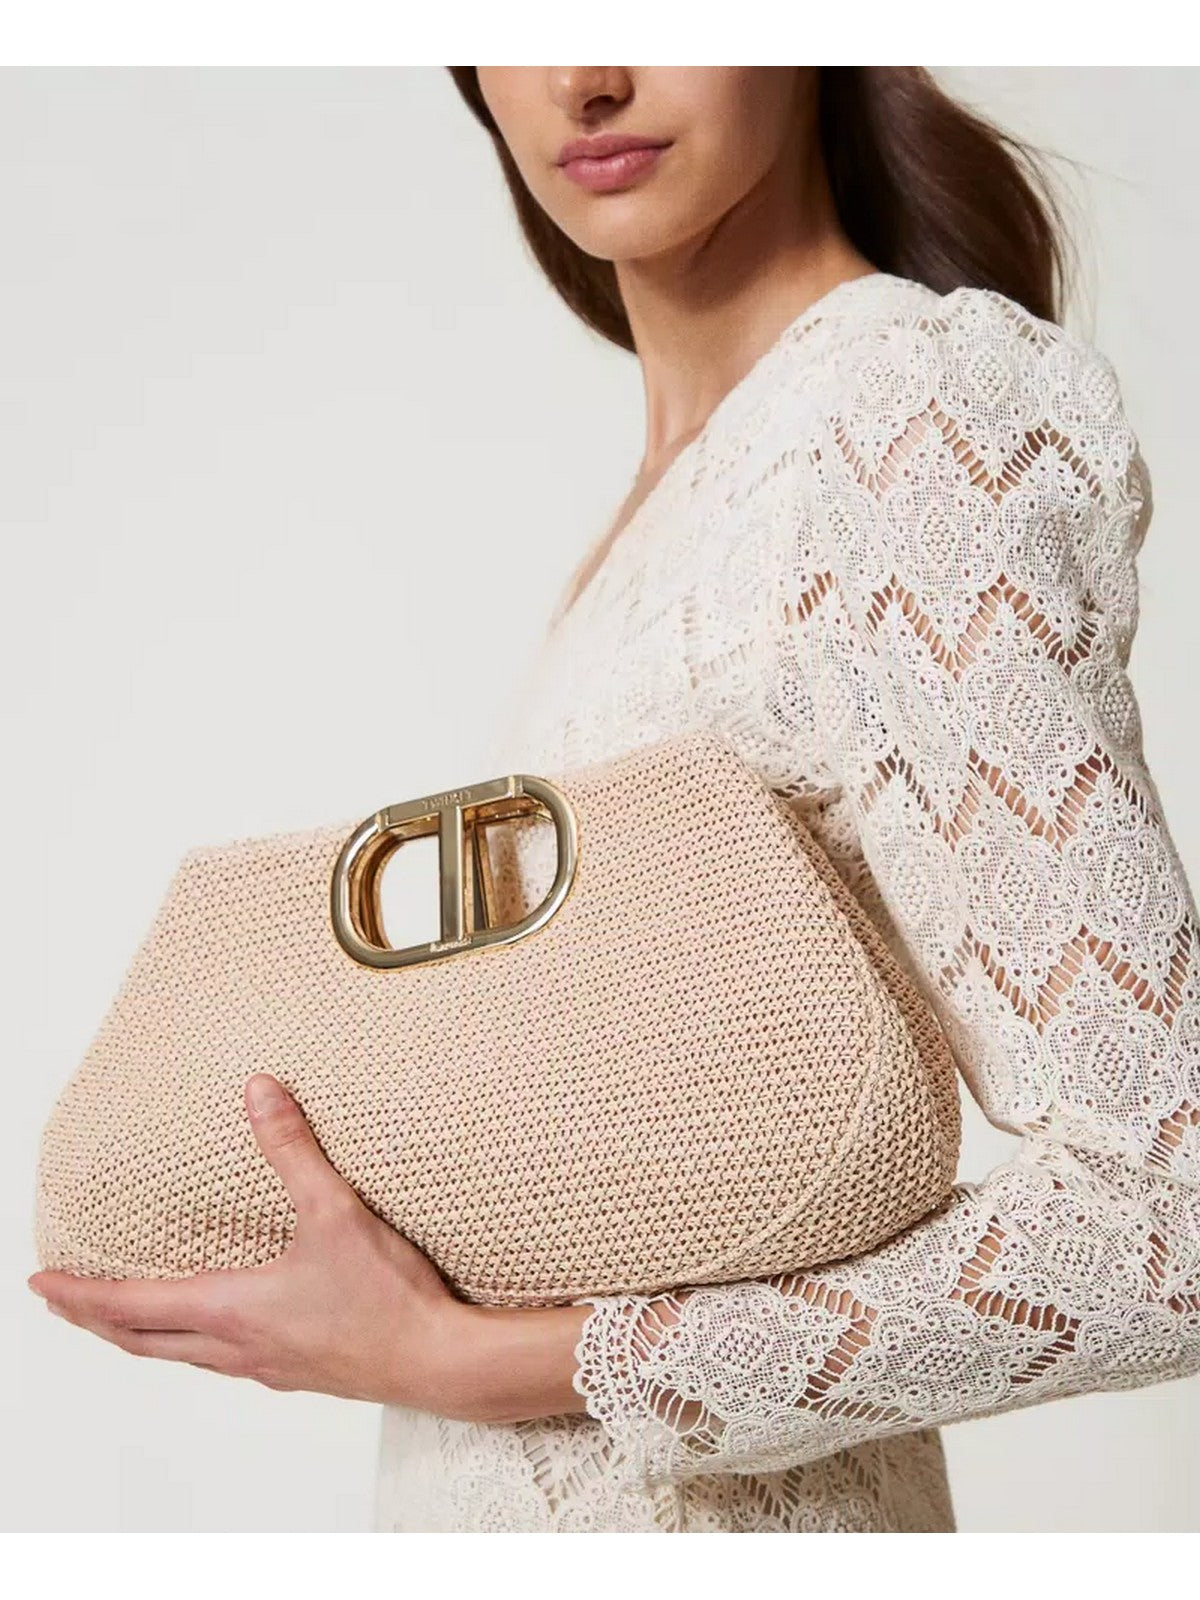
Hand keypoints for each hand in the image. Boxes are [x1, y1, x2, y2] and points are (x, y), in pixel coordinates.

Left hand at [27, 1072, 586, 1420]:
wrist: (437, 1360)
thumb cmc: (386, 1300)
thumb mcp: (335, 1213)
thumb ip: (293, 1150)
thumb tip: (259, 1093)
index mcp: (232, 1310)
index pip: (131, 1308)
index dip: (81, 1296)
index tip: (42, 1285)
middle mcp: (237, 1347)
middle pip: (144, 1341)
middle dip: (99, 1320)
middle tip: (68, 1301)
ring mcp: (267, 1366)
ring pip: (182, 1356)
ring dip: (145, 1334)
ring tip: (130, 1315)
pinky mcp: (298, 1371)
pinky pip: (224, 1360)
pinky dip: (195, 1343)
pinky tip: (221, 1328)